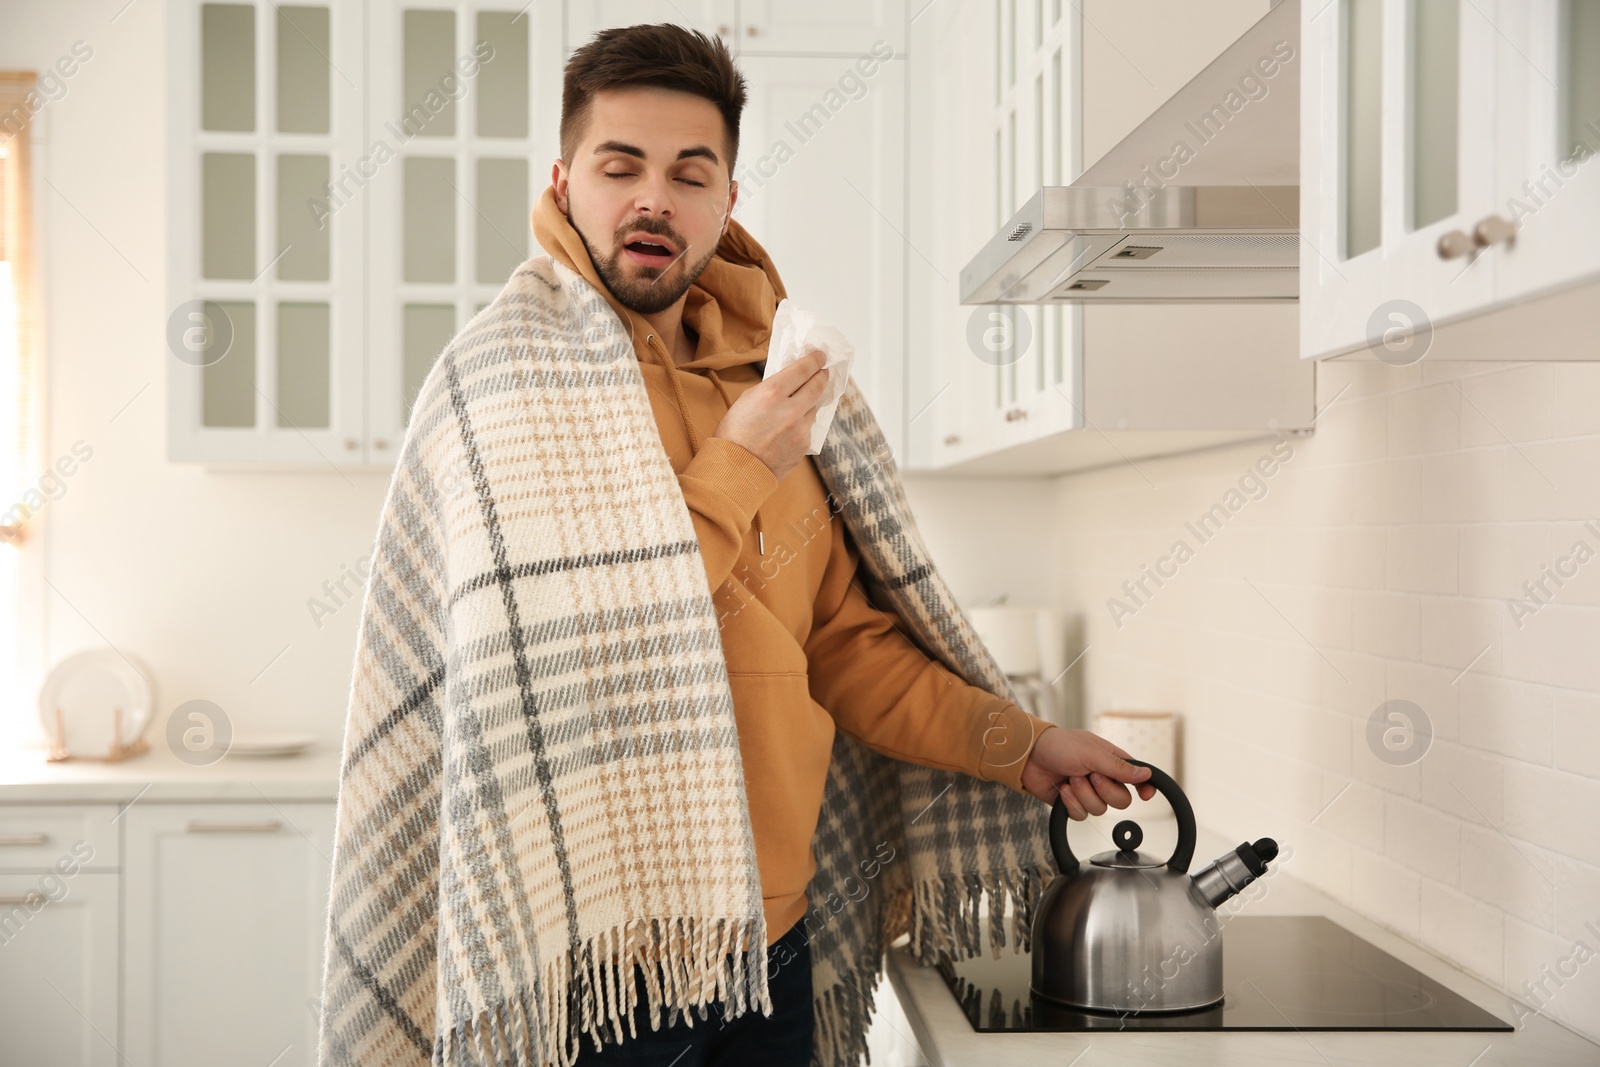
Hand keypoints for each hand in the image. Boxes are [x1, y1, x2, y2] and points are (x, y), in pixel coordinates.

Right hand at [713, 350, 828, 481]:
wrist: (737, 470)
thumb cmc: (734, 434)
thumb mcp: (746, 400)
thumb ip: (769, 389)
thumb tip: (788, 382)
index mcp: (772, 394)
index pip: (802, 370)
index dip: (814, 360)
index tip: (820, 355)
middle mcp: (791, 410)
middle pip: (817, 386)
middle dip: (821, 376)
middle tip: (823, 371)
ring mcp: (800, 429)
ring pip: (814, 407)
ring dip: (811, 400)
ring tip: (805, 398)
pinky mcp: (804, 445)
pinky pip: (808, 427)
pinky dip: (803, 422)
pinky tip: (792, 425)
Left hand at [1018, 727, 1156, 818]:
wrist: (1029, 757)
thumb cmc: (1059, 746)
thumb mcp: (1092, 753)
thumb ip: (1119, 767)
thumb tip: (1146, 774)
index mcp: (1112, 761)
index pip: (1137, 778)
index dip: (1145, 788)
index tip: (1145, 795)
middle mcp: (1103, 778)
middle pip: (1121, 800)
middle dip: (1104, 790)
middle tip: (1089, 775)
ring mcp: (1088, 792)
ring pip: (1100, 810)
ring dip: (1084, 795)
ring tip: (1071, 778)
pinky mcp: (1073, 803)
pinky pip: (1082, 815)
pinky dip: (1071, 803)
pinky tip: (1063, 789)